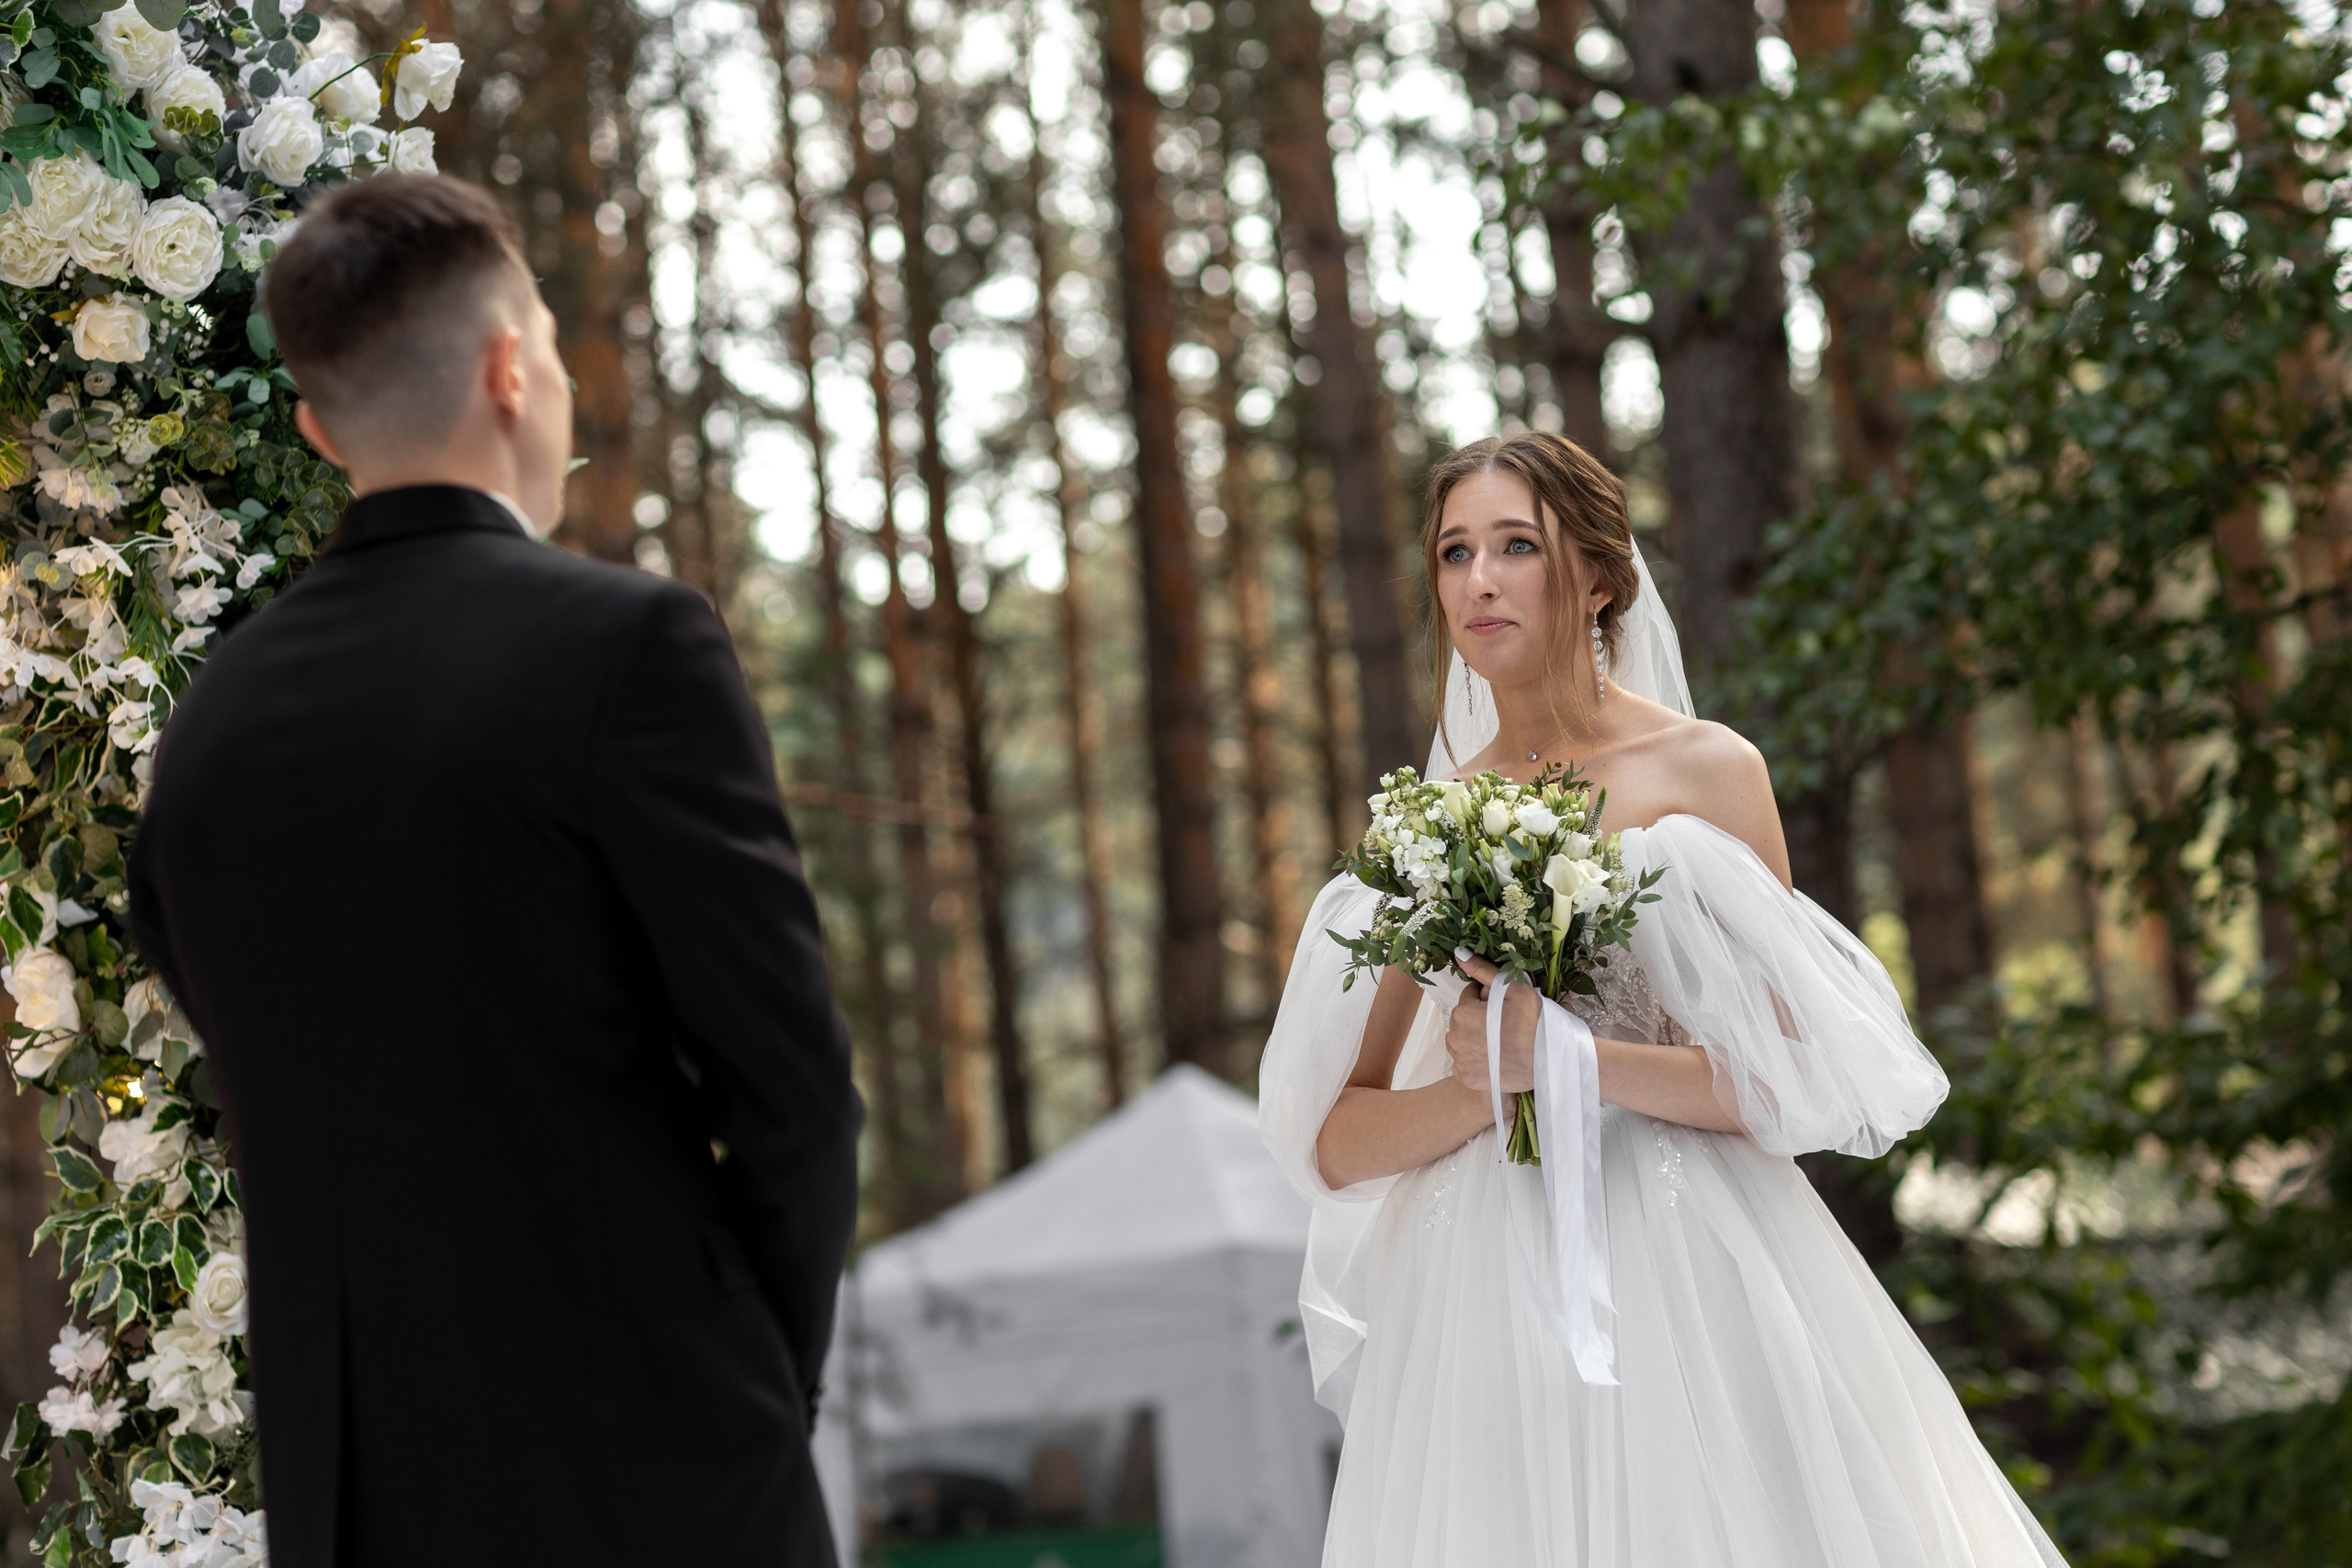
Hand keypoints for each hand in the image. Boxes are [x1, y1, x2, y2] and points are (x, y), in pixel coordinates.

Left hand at [1445, 952, 1537, 1095]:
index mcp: (1463, 1013)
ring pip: (1463, 1039)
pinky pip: (1465, 1062)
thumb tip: (1459, 952)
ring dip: (1476, 1036)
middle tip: (1506, 1022)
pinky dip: (1476, 1058)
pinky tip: (1496, 1055)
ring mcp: (1460, 1061)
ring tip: (1502, 1039)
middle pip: (1464, 1018)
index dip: (1488, 997)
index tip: (1505, 1004)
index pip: (1470, 996)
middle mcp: (1455, 1038)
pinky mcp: (1467, 1079)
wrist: (1551, 1061)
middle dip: (1480, 1016)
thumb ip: (1484, 970)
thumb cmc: (1535, 1022)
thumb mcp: (1513, 989)